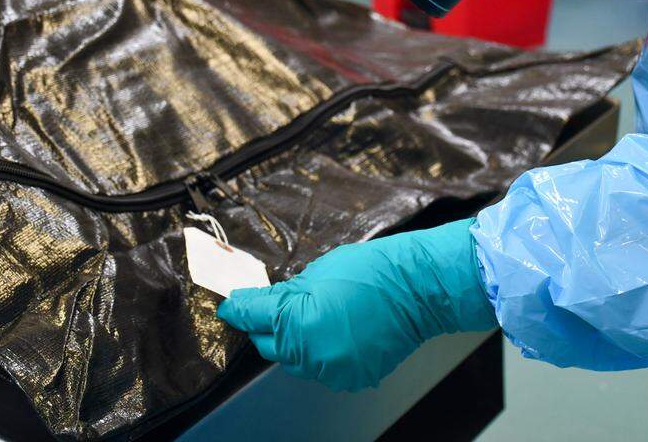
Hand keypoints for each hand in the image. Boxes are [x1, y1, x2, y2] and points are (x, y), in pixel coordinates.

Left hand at [216, 219, 496, 390]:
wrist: (418, 288)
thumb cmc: (370, 270)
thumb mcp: (316, 271)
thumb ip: (280, 293)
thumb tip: (251, 303)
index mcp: (299, 323)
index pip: (252, 318)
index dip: (238, 308)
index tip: (230, 303)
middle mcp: (313, 354)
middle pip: (268, 345)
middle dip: (268, 326)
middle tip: (279, 304)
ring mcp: (333, 370)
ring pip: (293, 360)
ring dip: (294, 341)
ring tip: (317, 314)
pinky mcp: (352, 378)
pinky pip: (321, 368)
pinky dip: (321, 352)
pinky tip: (336, 329)